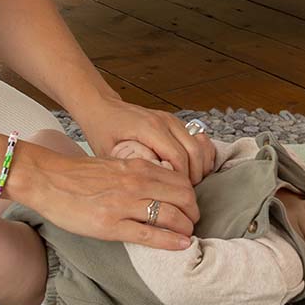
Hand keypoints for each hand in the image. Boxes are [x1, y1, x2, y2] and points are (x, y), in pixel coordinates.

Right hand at [25, 149, 199, 250]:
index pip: (181, 181)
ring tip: (187, 235)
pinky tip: (181, 245)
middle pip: (183, 197)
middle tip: (192, 222)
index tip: (190, 206)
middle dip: (193, 212)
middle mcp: (136, 183)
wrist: (48, 179)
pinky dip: (170, 241)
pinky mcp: (111, 226)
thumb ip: (139, 172)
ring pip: (171, 216)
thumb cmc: (80, 174)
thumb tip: (162, 182)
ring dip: (185, 227)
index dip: (191, 196)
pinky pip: (149, 235)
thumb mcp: (116, 164)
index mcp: (138, 167)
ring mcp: (124, 205)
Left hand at [77, 99, 216, 183]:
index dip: (181, 180)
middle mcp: (165, 121)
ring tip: (190, 184)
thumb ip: (129, 169)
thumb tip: (148, 189)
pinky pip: (199, 138)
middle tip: (186, 195)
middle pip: (194, 152)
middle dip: (194, 176)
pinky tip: (194, 169)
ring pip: (200, 145)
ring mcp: (172, 119)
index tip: (176, 197)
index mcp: (149, 128)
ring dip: (200, 166)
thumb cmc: (102, 130)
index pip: (178, 157)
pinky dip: (202, 154)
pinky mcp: (175, 121)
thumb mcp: (109, 153)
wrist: (102, 107)